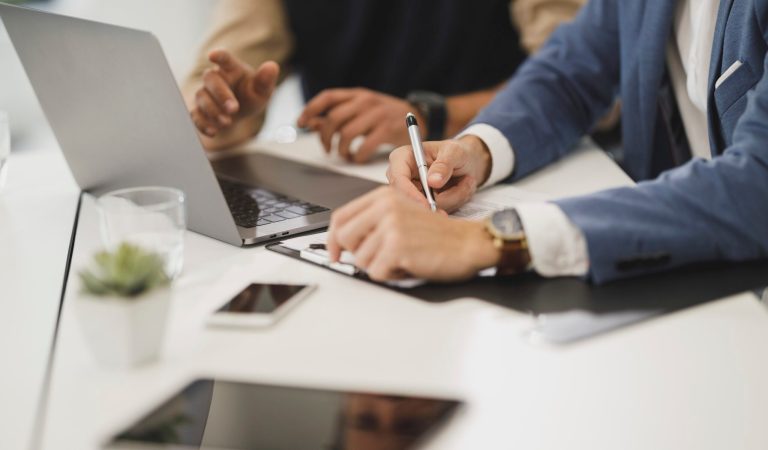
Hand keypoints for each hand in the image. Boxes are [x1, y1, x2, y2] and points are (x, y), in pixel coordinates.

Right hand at [190, 49, 278, 138]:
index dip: (219, 56)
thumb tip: (272, 66)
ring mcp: (205, 93)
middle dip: (221, 94)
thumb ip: (266, 80)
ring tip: (227, 122)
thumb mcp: (262, 91)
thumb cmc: (250, 96)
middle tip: (233, 108)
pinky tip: (213, 131)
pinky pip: (195, 114)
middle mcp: (215, 78)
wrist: (238, 114)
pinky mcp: (199, 110)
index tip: (212, 55)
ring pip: (201, 96)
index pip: (225, 58)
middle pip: (211, 79)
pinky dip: (202, 123)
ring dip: (213, 110)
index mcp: (231, 69)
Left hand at [297, 88, 424, 162]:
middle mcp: (365, 101)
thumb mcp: (360, 110)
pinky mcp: (387, 130)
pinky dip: (357, 156)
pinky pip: (364, 146)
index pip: (327, 97)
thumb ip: (337, 116)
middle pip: (334, 118)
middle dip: (325, 136)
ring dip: (341, 149)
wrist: (418, 115)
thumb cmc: (384, 115)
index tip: (300, 122)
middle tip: (327, 148)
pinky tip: (358, 158)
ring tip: (344, 154)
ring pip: (347, 134)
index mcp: (356, 94)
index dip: (310, 109)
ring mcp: (377, 115)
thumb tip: (311, 122)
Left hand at [326, 187, 499, 281]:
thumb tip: (343, 241)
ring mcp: (390, 226)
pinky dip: (392, 275)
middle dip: (356, 254)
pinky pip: (377, 272)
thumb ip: (374, 221)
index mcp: (384, 196)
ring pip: (361, 259)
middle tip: (377, 259)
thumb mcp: (403, 214)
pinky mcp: (397, 247)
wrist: (469, 242)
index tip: (335, 252)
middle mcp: (385, 207)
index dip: (332, 238)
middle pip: (343, 238)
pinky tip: (409, 265)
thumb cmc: (439, 234)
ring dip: (380, 266)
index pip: (341, 216)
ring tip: (403, 258)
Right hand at [386, 135, 491, 211]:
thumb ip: (444, 165)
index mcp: (402, 158)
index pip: (398, 180)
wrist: (468, 162)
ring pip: (427, 207)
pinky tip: (461, 189)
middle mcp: (403, 176)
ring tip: (466, 181)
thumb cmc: (457, 151)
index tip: (428, 204)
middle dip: (438, 199)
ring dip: (452, 198)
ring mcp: (413, 192)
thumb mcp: (454, 152)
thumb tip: (433, 181)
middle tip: (462, 190)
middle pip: (410, 199)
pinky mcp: (423, 203)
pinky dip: (454, 202)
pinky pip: (436, 211)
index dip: (411, 194)